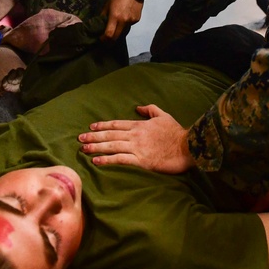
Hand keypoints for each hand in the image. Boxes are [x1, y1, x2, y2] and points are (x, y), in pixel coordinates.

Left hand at [78, 104, 195, 173]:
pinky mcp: (141, 161)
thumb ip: (150, 109)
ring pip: (112, 146)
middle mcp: (135, 135)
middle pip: (110, 135)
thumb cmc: (176, 132)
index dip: (102, 126)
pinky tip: (96, 161)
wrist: (188, 146)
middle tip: (80, 139)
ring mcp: (137, 148)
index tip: (91, 127)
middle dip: (93, 137)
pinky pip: (120, 159)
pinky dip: (107, 160)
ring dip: (96, 147)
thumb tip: (138, 107)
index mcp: (139, 125)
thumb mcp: (163, 115)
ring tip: (83, 149)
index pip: (116, 124)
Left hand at [101, 0, 142, 40]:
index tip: (101, 39)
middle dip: (111, 41)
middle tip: (107, 41)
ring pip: (123, 31)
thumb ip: (103, 15)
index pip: (109, 33)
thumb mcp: (108, 4)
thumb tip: (100, 25)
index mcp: (115, 16)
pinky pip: (129, 25)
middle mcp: (124, 21)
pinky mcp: (136, 20)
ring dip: (119, 31)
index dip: (104, 39)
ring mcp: (131, 21)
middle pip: (116, 36)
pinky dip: (125, 24)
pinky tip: (125, 16)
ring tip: (117, 24)